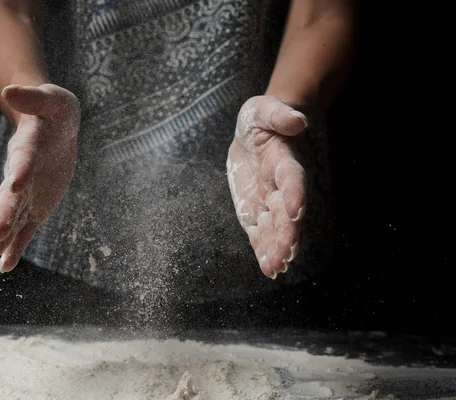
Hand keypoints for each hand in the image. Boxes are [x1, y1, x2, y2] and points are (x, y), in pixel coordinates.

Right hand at [0, 84, 80, 271]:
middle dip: (4, 216)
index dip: (21, 171)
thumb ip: (33, 98)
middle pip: (11, 197)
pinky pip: (27, 229)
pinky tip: (5, 266)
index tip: (15, 184)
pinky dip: (18, 246)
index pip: (25, 160)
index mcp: (28, 148)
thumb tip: (10, 90)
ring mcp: (27, 193)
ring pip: (14, 217)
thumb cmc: (54, 112)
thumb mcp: (51, 100)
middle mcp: (22, 174)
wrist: (55, 127)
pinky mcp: (36, 206)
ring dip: (5, 236)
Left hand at [227, 96, 306, 278]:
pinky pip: (260, 233)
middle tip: (285, 254)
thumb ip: (278, 115)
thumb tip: (296, 122)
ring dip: (276, 248)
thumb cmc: (260, 119)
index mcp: (284, 161)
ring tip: (276, 267)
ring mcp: (269, 202)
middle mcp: (280, 187)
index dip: (295, 193)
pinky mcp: (255, 212)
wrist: (254, 135)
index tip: (296, 210)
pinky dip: (264, 249)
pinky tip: (269, 268)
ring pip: (275, 228)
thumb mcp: (263, 110)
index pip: (292, 179)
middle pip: (286, 212)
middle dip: (286, 233)